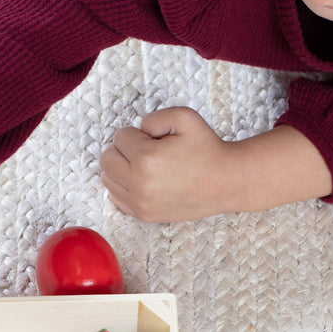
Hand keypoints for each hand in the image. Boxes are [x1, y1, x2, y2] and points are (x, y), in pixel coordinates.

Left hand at [100, 107, 234, 221]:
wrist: (225, 182)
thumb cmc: (207, 149)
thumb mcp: (185, 117)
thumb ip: (154, 117)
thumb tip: (137, 130)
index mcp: (146, 157)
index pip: (119, 136)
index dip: (137, 133)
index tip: (155, 139)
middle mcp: (139, 183)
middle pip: (107, 158)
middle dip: (123, 149)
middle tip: (146, 150)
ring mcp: (140, 202)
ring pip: (107, 178)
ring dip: (121, 168)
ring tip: (144, 165)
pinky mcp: (143, 214)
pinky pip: (115, 197)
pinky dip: (123, 186)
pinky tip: (142, 181)